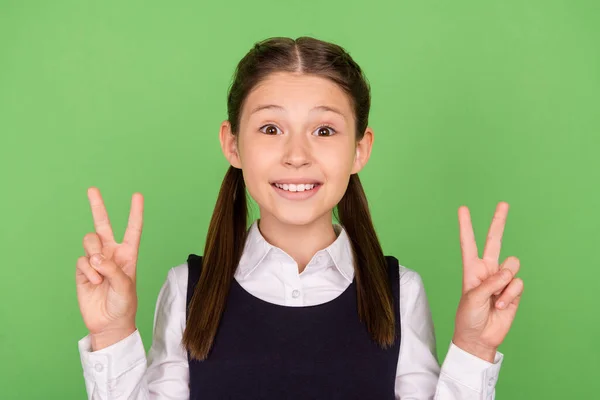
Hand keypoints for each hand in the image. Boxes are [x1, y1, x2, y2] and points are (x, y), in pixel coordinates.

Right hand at [76, 187, 143, 349]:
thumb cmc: (124, 304)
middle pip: (103, 225)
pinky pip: (81, 261)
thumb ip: (112, 269)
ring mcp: (96, 261)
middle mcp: (111, 254)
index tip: (137, 195)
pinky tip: (94, 282)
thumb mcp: (125, 286)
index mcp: (128, 254)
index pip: (133, 229)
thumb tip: (96, 257)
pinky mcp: (82, 271)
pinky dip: (88, 271)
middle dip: (98, 207)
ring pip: (89, 242)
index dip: (135, 212)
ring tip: (99, 272)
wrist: (109, 324)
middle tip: (92, 189)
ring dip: (94, 254)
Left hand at [452, 202, 523, 361]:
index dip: (466, 226)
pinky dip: (510, 295)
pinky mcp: (513, 291)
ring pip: (512, 265)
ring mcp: (501, 279)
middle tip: (503, 203)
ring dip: (505, 282)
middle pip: (494, 241)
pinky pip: (517, 284)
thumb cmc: (469, 316)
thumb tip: (509, 272)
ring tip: (495, 296)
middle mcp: (487, 270)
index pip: (468, 243)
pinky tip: (501, 305)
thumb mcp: (473, 297)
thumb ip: (491, 281)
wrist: (479, 337)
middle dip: (498, 222)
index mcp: (471, 268)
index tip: (463, 208)